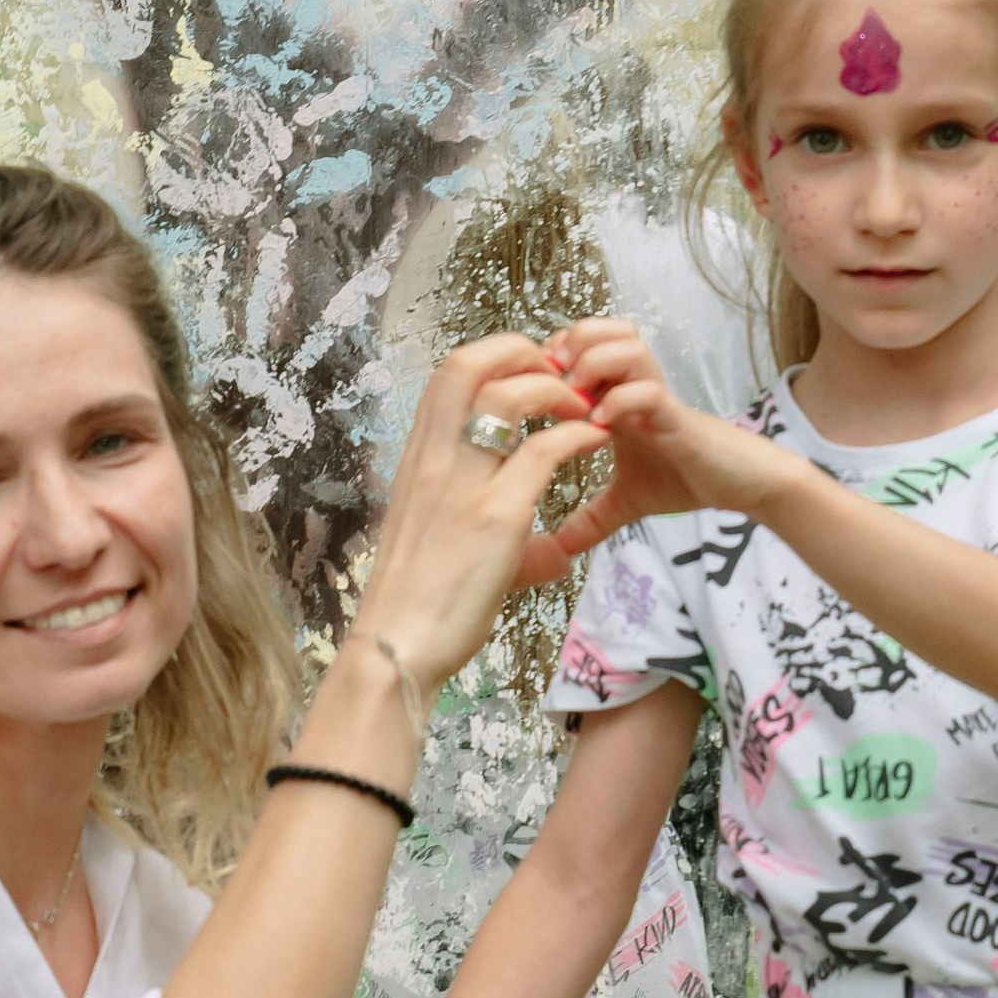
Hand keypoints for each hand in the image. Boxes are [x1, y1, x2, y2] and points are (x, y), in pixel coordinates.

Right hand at [348, 336, 607, 694]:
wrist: (398, 646)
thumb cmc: (420, 602)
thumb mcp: (450, 548)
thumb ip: (502, 536)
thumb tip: (556, 555)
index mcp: (419, 459)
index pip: (449, 374)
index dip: (496, 356)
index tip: (532, 373)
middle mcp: (434, 460)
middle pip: (468, 363)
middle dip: (521, 351)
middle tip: (561, 374)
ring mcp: (463, 485)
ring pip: (508, 396)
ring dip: (556, 389)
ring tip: (584, 406)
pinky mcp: (495, 517)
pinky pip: (544, 451)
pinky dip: (579, 434)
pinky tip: (598, 440)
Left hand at [514, 317, 785, 582]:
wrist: (738, 486)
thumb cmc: (685, 479)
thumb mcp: (626, 502)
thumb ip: (592, 519)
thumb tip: (559, 549)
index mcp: (618, 395)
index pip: (583, 344)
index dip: (555, 352)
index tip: (532, 383)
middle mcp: (636, 387)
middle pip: (604, 329)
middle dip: (572, 343)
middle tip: (550, 378)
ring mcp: (658, 398)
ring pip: (628, 347)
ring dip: (595, 363)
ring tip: (576, 396)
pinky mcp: (678, 417)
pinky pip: (650, 391)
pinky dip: (622, 400)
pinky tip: (602, 425)